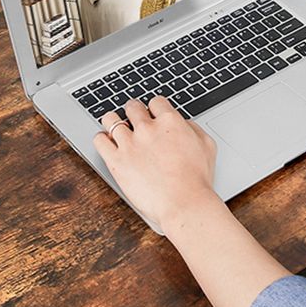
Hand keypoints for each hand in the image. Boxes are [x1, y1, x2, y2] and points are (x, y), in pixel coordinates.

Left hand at [92, 97, 218, 233]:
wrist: (185, 204)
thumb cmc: (198, 180)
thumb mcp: (207, 146)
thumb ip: (192, 128)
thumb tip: (182, 124)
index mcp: (170, 122)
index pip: (156, 102)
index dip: (154, 109)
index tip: (152, 115)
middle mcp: (148, 128)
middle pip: (132, 107)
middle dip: (134, 112)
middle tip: (134, 120)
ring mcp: (130, 144)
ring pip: (110, 119)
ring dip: (113, 121)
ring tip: (115, 128)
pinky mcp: (116, 161)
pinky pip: (99, 140)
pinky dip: (101, 139)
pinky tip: (106, 143)